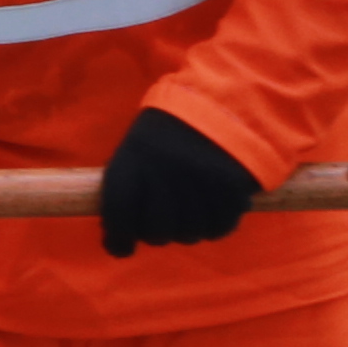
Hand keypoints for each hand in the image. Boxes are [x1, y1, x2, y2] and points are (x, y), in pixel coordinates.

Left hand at [95, 106, 259, 256]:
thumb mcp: (141, 144)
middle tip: (162, 222)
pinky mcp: (231, 188)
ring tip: (190, 212)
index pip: (118, 212)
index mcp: (135, 156)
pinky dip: (215, 226)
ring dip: (187, 230)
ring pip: (188, 234)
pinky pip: (219, 228)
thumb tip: (116, 235)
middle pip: (156, 231)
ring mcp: (199, 181)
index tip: (122, 248)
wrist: (226, 99)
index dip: (117, 238)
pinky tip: (212, 211)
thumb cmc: (173, 127)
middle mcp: (165, 171)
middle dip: (156, 233)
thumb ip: (130, 184)